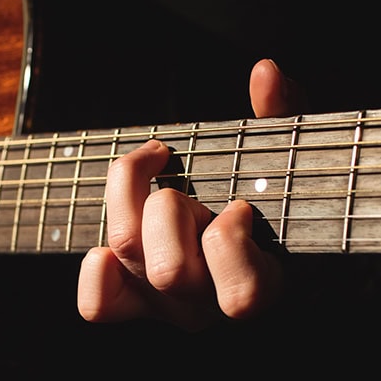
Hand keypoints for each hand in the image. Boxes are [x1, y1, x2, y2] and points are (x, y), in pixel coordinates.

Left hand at [77, 59, 307, 330]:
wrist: (244, 232)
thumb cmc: (271, 190)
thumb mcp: (284, 150)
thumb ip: (283, 113)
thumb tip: (266, 73)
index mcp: (262, 283)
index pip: (242, 295)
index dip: (230, 242)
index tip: (238, 205)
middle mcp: (210, 305)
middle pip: (169, 269)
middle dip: (173, 210)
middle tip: (190, 192)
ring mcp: (167, 307)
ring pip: (128, 255)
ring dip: (134, 202)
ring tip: (157, 184)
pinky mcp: (131, 303)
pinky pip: (98, 304)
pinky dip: (96, 269)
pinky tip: (112, 239)